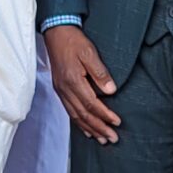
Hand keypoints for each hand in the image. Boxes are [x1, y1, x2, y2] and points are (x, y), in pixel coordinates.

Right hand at [45, 24, 120, 143]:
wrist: (56, 33)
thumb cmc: (73, 41)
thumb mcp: (89, 52)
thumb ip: (100, 73)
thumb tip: (111, 90)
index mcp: (73, 80)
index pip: (91, 103)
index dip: (105, 115)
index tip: (117, 122)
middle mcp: (65, 89)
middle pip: (83, 114)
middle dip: (99, 127)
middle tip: (112, 138)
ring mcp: (61, 90)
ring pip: (75, 115)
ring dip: (89, 128)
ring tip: (101, 138)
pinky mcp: (60, 89)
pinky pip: (69, 110)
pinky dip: (78, 122)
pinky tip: (86, 129)